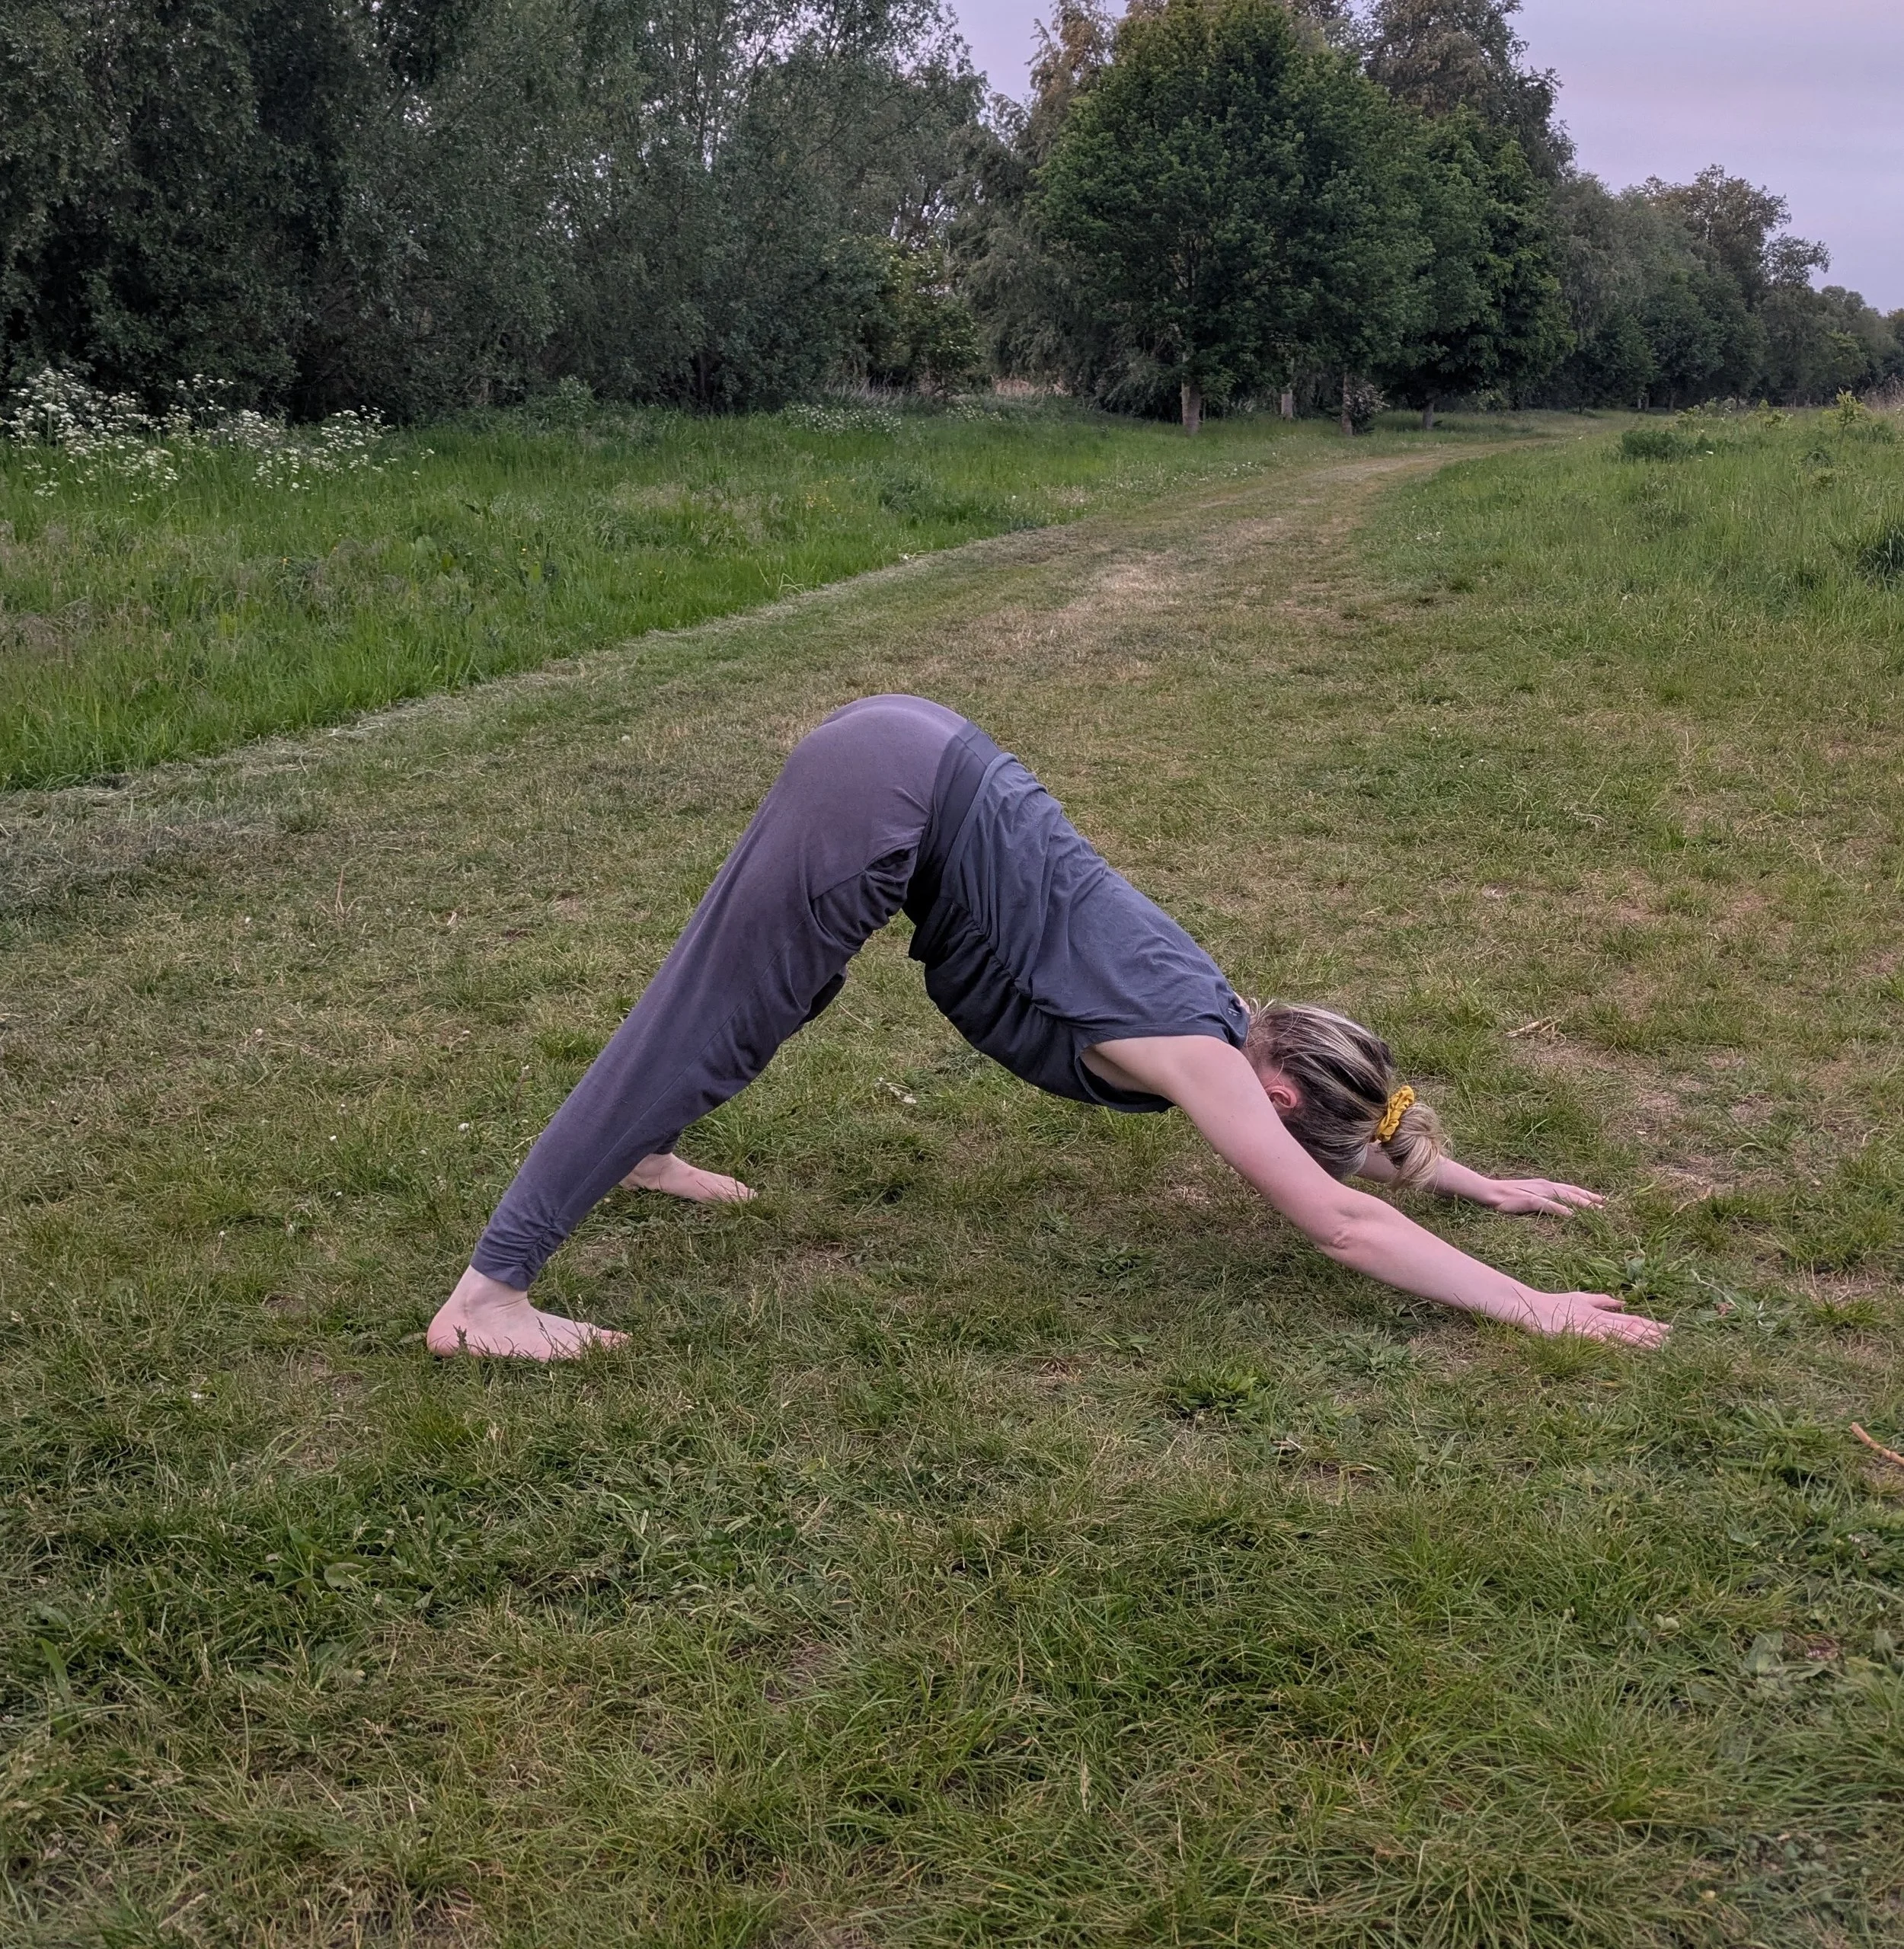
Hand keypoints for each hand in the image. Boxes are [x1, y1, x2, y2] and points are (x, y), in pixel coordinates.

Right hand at [1481, 1176, 1605, 1216]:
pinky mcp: (1529, 1200)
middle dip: (1589, 1198)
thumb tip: (1555, 1206)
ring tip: (1595, 1210)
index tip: (1601, 1199)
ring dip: (1581, 1203)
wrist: (1489, 1191)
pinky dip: (1560, 1209)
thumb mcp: (1528, 1196)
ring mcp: (1538, 1192)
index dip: (1586, 1194)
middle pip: (1571, 1192)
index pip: (1570, 1189)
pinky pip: (1548, 1205)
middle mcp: (1545, 1185)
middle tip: (1606, 1204)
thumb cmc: (1507, 1196)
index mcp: (1545, 1185)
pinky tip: (1570, 1214)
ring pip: (1564, 1197)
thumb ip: (1542, 1199)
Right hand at [1496, 1288, 1669, 1347]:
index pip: (1631, 1320)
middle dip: (1651, 1333)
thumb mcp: (1581, 1299)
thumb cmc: (1554, 1304)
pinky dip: (1611, 1344)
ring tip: (1657, 1346)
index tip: (1669, 1329)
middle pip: (1630, 1327)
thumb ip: (1602, 1301)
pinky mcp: (1576, 1333)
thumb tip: (1622, 1302)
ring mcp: (1588, 1327)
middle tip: (1671, 1338)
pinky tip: (1623, 1349)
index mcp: (1600, 1314)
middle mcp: (1598, 1320)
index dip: (1650, 1325)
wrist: (1530, 1306)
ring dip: (1638, 1341)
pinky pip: (1597, 1340)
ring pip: (1619, 1334)